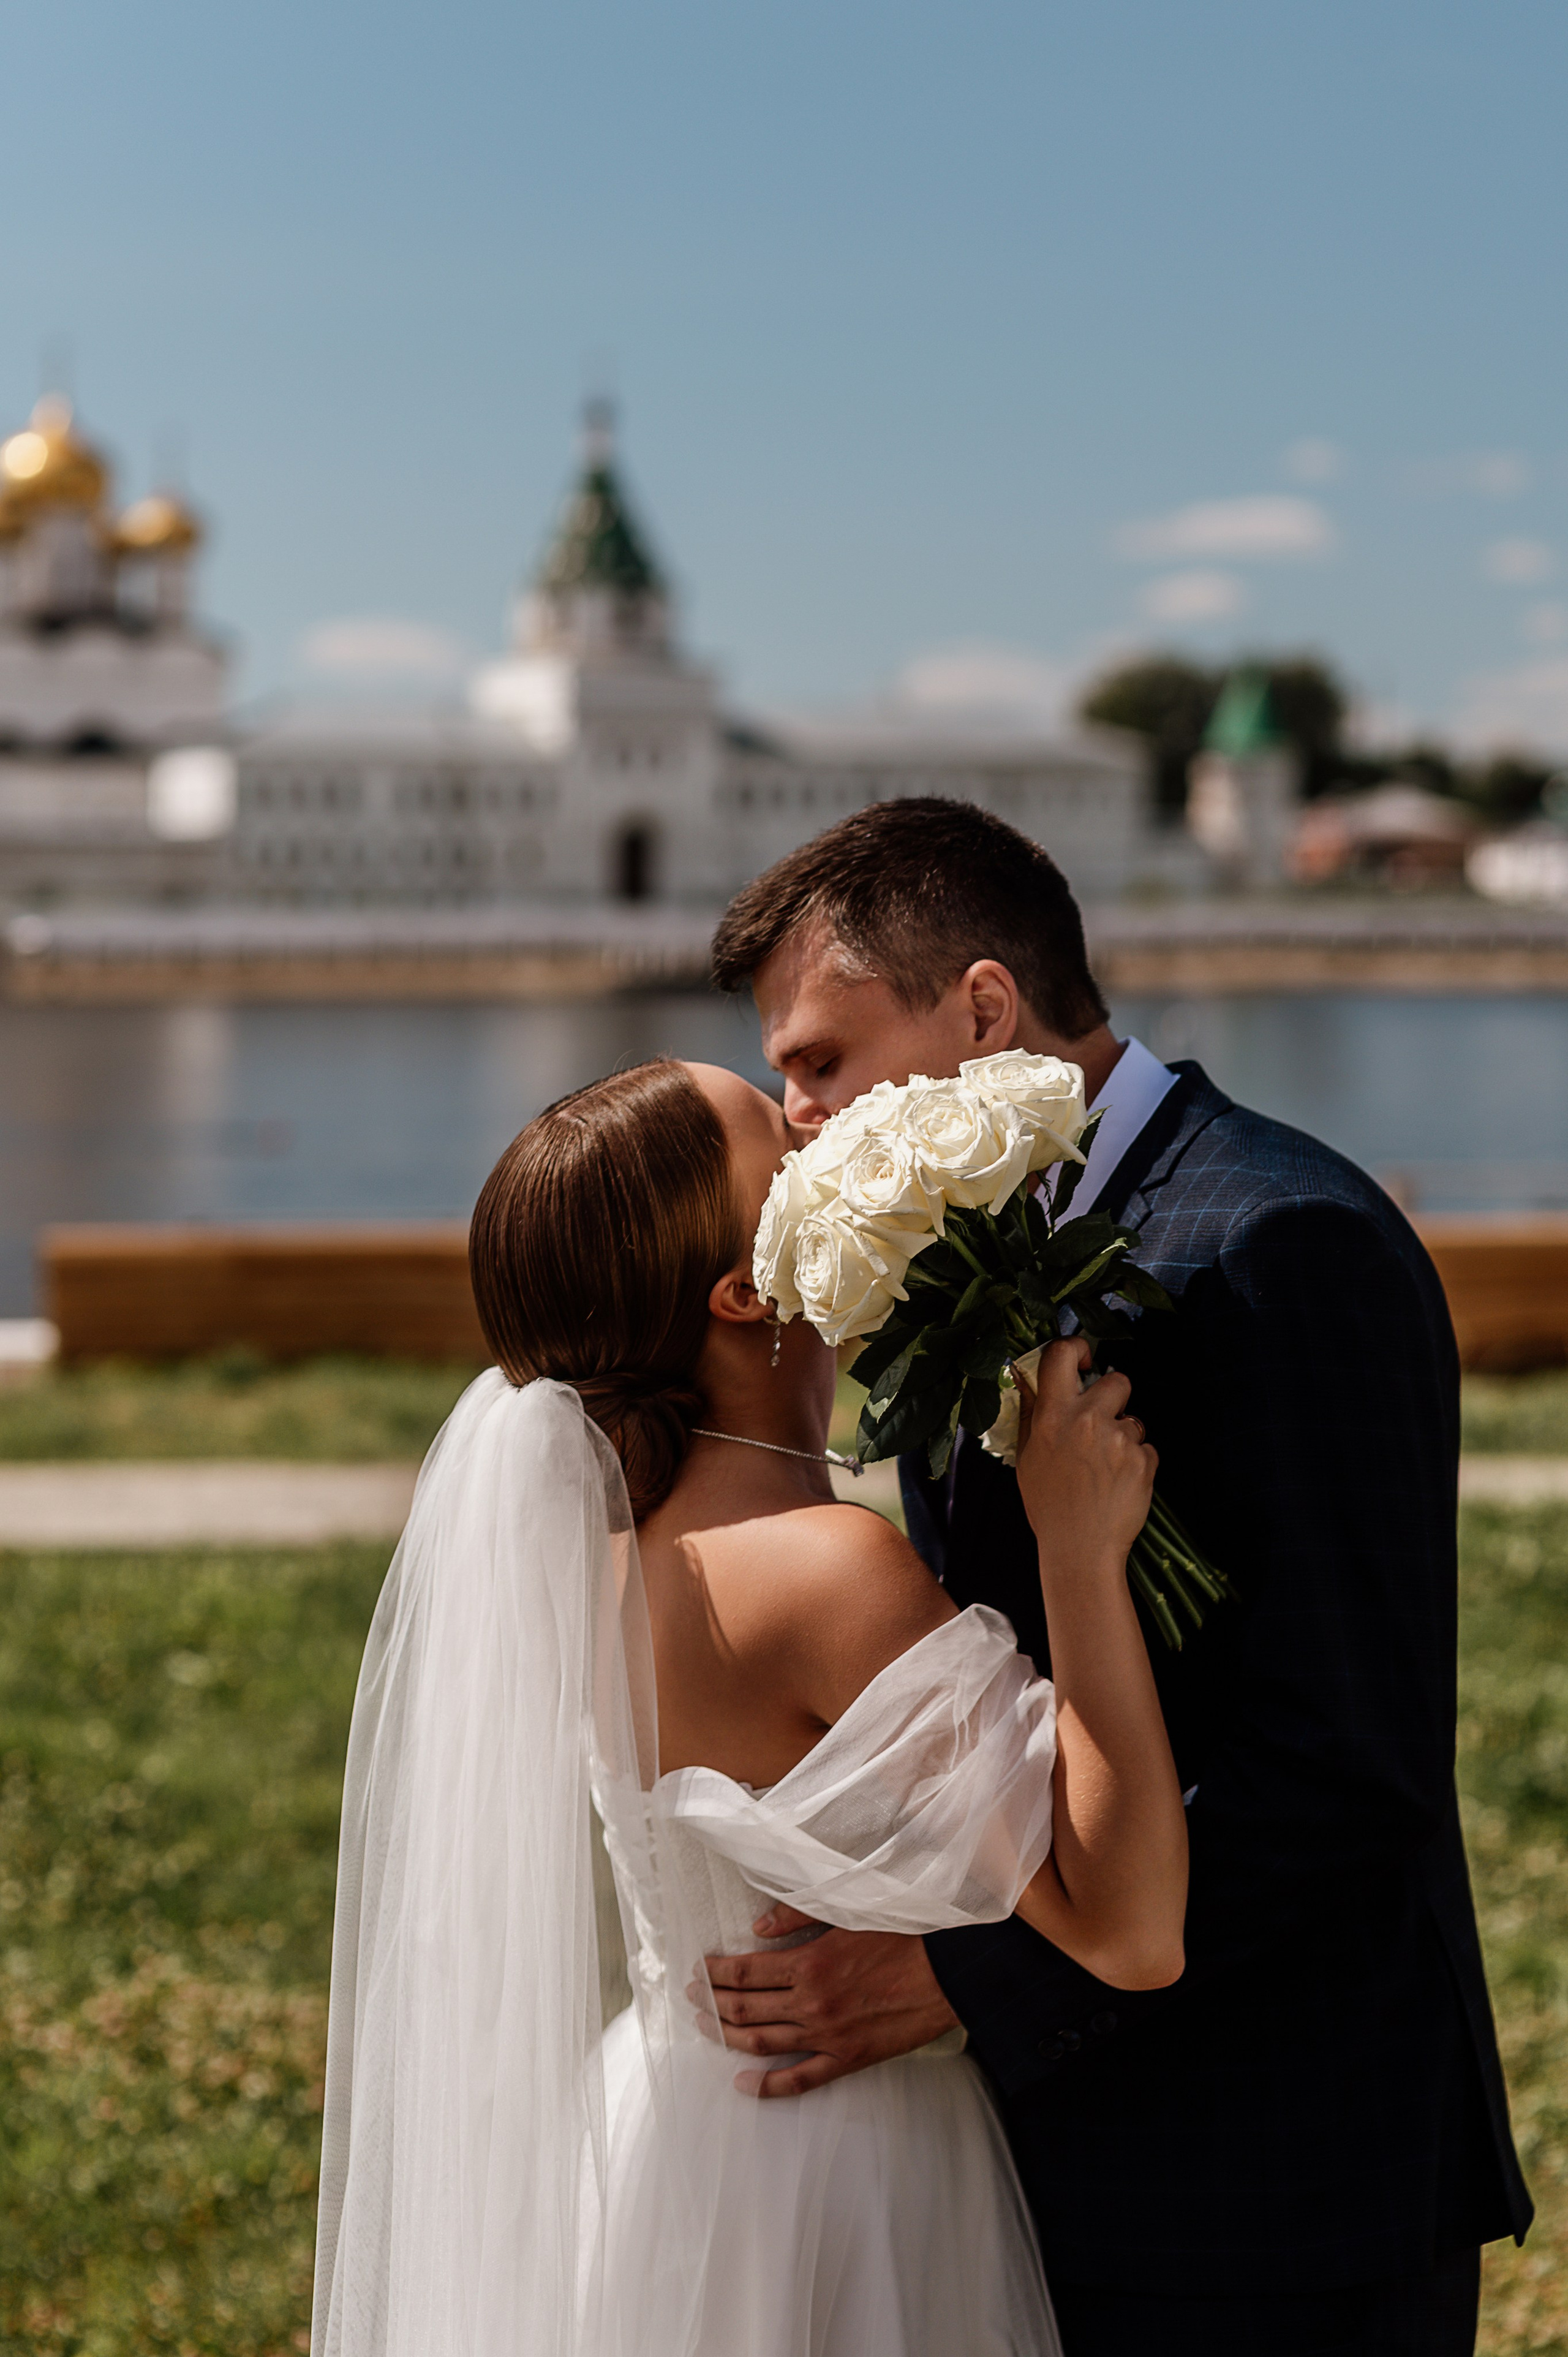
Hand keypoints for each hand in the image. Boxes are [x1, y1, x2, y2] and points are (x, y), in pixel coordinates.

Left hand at [702, 1907, 958, 2097]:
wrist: (948, 1975)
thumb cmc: (902, 1936)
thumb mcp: (848, 1912)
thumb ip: (798, 1916)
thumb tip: (756, 1927)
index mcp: (808, 1963)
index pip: (744, 1972)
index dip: (715, 1973)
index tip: (697, 1970)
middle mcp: (811, 2003)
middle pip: (744, 2009)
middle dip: (711, 2003)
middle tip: (691, 1997)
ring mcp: (827, 2037)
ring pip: (762, 2044)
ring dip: (726, 2038)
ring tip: (705, 2028)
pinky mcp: (846, 2059)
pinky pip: (800, 2081)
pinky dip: (768, 2087)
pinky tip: (743, 2084)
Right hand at [1015, 1337, 1155, 1566]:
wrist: (1080, 1550)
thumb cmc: (1050, 1505)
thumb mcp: (1028, 1456)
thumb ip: (1032, 1412)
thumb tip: (1027, 1375)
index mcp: (1053, 1416)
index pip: (1061, 1353)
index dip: (1077, 1348)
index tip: (1083, 1360)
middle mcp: (1086, 1421)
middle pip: (1117, 1379)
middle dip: (1114, 1397)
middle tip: (1102, 1424)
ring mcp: (1118, 1440)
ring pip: (1134, 1419)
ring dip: (1125, 1437)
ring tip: (1106, 1469)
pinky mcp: (1143, 1461)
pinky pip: (1147, 1448)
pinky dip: (1138, 1464)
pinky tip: (1120, 1485)